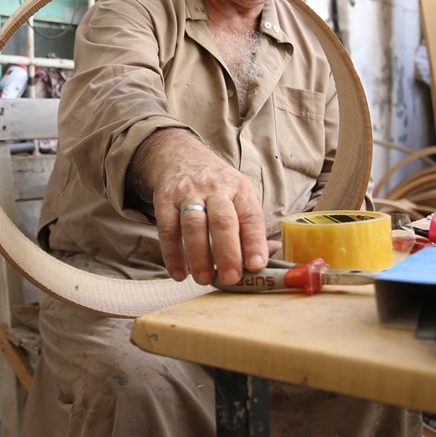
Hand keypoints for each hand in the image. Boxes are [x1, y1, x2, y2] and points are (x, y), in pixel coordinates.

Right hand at [131, 130, 269, 285]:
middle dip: (227, 252)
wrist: (180, 157)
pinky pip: (167, 228)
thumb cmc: (216, 186)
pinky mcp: (165, 200)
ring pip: (194, 225)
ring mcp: (188, 193)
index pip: (250, 216)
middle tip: (230, 278)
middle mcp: (215, 189)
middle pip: (223, 220)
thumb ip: (251, 228)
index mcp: (239, 189)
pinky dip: (172, 253)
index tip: (257, 265)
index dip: (255, 242)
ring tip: (203, 279)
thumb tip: (271, 257)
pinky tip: (179, 273)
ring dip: (199, 255)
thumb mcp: (239, 196)